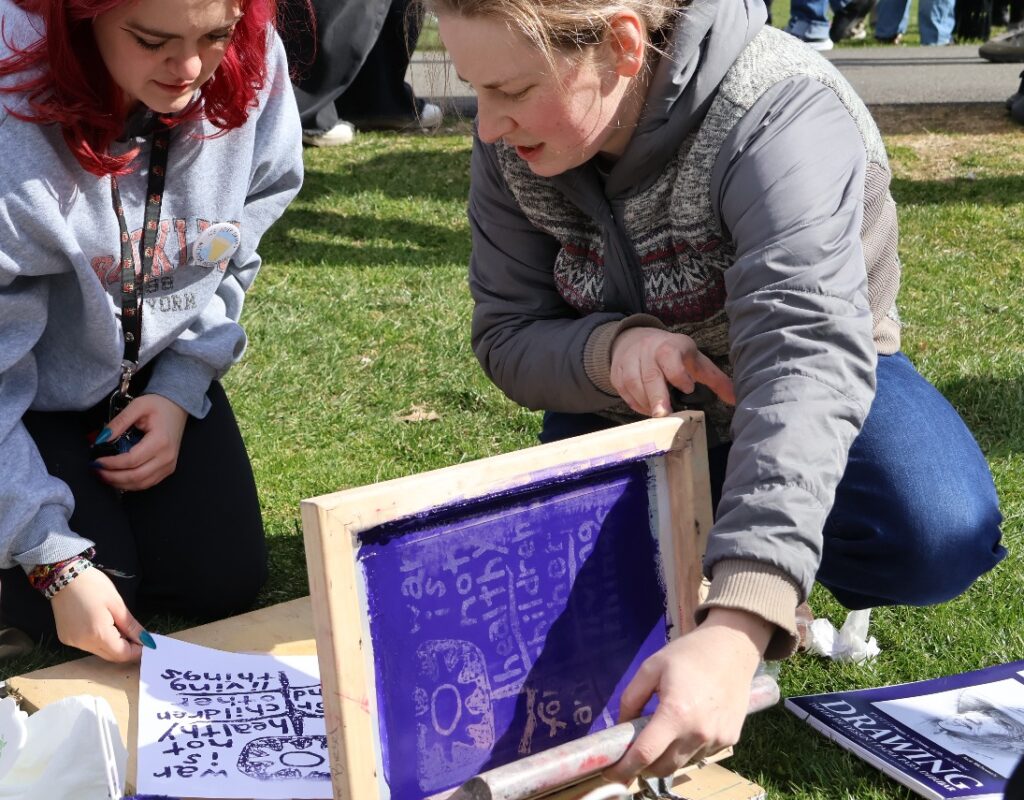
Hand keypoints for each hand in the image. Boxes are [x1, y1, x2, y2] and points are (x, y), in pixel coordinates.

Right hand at [50, 567, 144, 661]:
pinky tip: (105, 627)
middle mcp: (83, 643)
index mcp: (98, 634)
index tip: (149, 644)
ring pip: (100, 652)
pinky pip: (88, 646)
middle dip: (127, 650)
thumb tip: (146, 641)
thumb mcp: (117, 605)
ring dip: (114, 645)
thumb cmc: (93, 586)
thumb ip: (132, 626)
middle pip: (111, 656)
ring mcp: (73, 642)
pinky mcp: (66, 638)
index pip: (122, 654)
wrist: (64, 577)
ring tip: (122, 629)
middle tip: (139, 637)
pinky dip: (100, 641)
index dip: (137, 652)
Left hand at [92, 394, 187, 490]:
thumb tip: (102, 439)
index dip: (111, 464)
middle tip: (96, 470)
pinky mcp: (167, 469)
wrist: (177, 408)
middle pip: (136, 476)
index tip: (96, 461)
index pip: (131, 460)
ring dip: (119, 483)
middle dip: (112, 477)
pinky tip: (117, 478)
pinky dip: (130, 484)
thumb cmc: (159, 406)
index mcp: (160, 441)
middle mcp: (167, 457)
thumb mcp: (137, 406)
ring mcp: (169, 465)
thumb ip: (119, 422)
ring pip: (141, 484)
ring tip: (103, 475)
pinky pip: (147, 483)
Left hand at [604, 609, 772, 782]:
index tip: (609, 773)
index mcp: (675, 713)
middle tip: (631, 755)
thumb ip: (631, 699)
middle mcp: (698, 733)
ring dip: (666, 758)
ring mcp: (717, 739)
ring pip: (682, 763)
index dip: (624, 768)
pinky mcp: (730, 739)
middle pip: (663, 768)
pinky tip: (685, 727)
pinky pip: (701, 754)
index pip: (645, 755)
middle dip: (643, 768)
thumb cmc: (688, 654)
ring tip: (661, 736)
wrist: (733, 648)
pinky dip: (686, 749)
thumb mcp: (650, 668)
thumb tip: (621, 728)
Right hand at [609, 328, 734, 416]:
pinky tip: (646, 410)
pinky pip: (623, 391)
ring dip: (646, 403)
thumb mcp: (695, 360)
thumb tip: (736, 399)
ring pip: (633, 384)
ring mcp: (629, 361)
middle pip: (650, 375)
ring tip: (659, 416)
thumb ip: (714, 379)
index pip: (670, 357)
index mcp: (670, 346)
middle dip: (657, 397)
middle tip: (663, 415)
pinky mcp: (616, 373)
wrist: (635, 339)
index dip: (678, 373)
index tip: (688, 388)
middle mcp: (647, 351)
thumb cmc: (672, 354)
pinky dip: (635, 404)